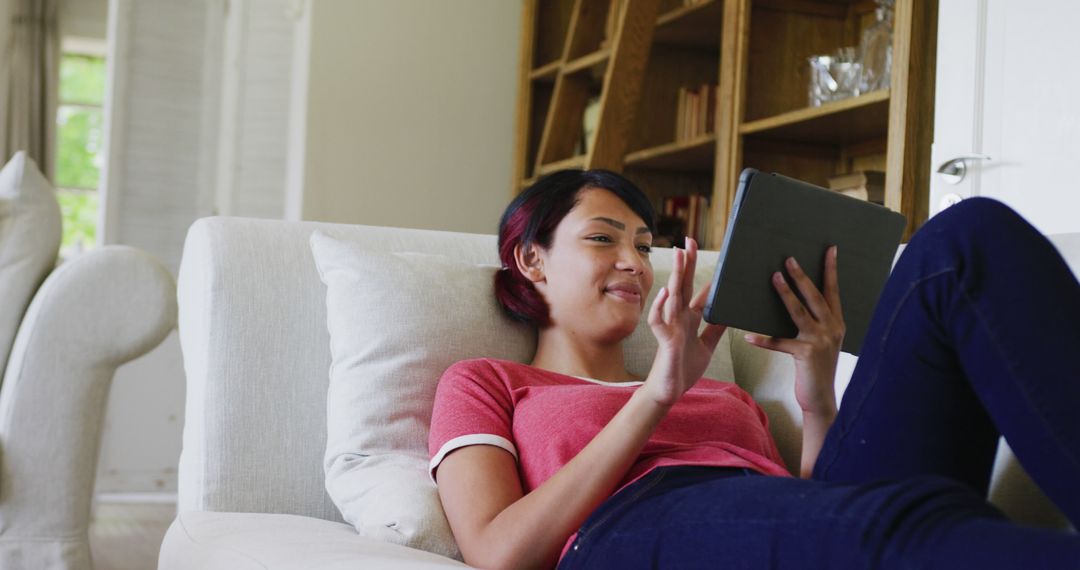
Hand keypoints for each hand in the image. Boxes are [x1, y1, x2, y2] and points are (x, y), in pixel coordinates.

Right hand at [642, 238, 727, 407]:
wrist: (670, 391)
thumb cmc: (684, 368)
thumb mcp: (707, 346)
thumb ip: (715, 329)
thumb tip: (728, 313)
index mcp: (689, 320)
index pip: (697, 292)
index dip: (703, 274)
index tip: (711, 257)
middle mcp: (679, 319)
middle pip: (683, 286)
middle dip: (686, 263)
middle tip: (689, 240)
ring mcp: (671, 327)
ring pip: (672, 296)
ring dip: (675, 275)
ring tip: (678, 255)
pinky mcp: (665, 340)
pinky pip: (659, 321)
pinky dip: (660, 306)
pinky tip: (665, 293)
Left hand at [745, 246, 843, 415]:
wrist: (821, 398)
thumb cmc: (816, 367)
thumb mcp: (821, 342)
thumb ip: (814, 322)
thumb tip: (795, 300)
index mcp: (837, 323)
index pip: (833, 291)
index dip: (831, 270)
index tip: (830, 249)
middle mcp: (832, 328)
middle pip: (815, 296)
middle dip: (802, 276)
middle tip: (789, 259)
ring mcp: (820, 341)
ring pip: (799, 312)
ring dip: (785, 293)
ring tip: (774, 277)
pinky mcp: (805, 355)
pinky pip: (779, 343)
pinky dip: (763, 340)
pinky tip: (749, 337)